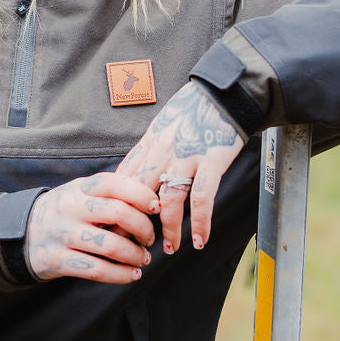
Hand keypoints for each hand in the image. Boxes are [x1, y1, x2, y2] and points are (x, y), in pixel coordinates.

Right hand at [25, 171, 158, 284]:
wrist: (20, 235)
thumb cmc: (63, 212)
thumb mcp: (79, 193)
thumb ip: (109, 193)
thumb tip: (150, 198)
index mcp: (80, 188)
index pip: (116, 184)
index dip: (142, 194)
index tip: (156, 208)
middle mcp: (70, 208)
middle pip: (118, 213)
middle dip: (143, 228)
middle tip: (150, 238)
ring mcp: (63, 234)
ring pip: (111, 246)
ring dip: (135, 255)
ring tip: (142, 258)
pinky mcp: (58, 260)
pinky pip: (98, 270)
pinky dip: (121, 274)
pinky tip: (132, 274)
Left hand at [116, 81, 244, 254]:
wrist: (226, 91)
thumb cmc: (196, 108)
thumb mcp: (163, 125)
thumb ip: (151, 150)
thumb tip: (137, 174)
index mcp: (150, 142)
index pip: (124, 179)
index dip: (117, 205)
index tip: (113, 225)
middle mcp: (162, 151)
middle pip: (139, 194)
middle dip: (134, 222)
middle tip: (134, 245)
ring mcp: (186, 156)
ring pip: (168, 200)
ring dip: (168, 230)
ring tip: (169, 248)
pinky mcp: (211, 161)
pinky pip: (202, 198)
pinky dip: (200, 223)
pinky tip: (200, 240)